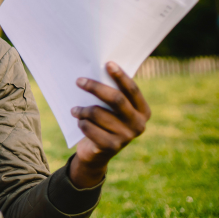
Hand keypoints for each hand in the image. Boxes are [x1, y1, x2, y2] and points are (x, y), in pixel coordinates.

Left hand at [69, 62, 150, 187]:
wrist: (97, 153)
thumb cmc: (105, 123)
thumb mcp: (112, 110)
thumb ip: (113, 94)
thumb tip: (98, 69)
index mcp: (143, 111)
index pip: (132, 90)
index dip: (120, 76)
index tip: (107, 63)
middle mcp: (139, 125)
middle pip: (116, 99)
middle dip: (95, 88)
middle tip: (79, 81)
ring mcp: (126, 137)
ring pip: (97, 113)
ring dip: (82, 110)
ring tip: (75, 110)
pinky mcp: (111, 147)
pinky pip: (89, 127)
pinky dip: (81, 123)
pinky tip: (80, 123)